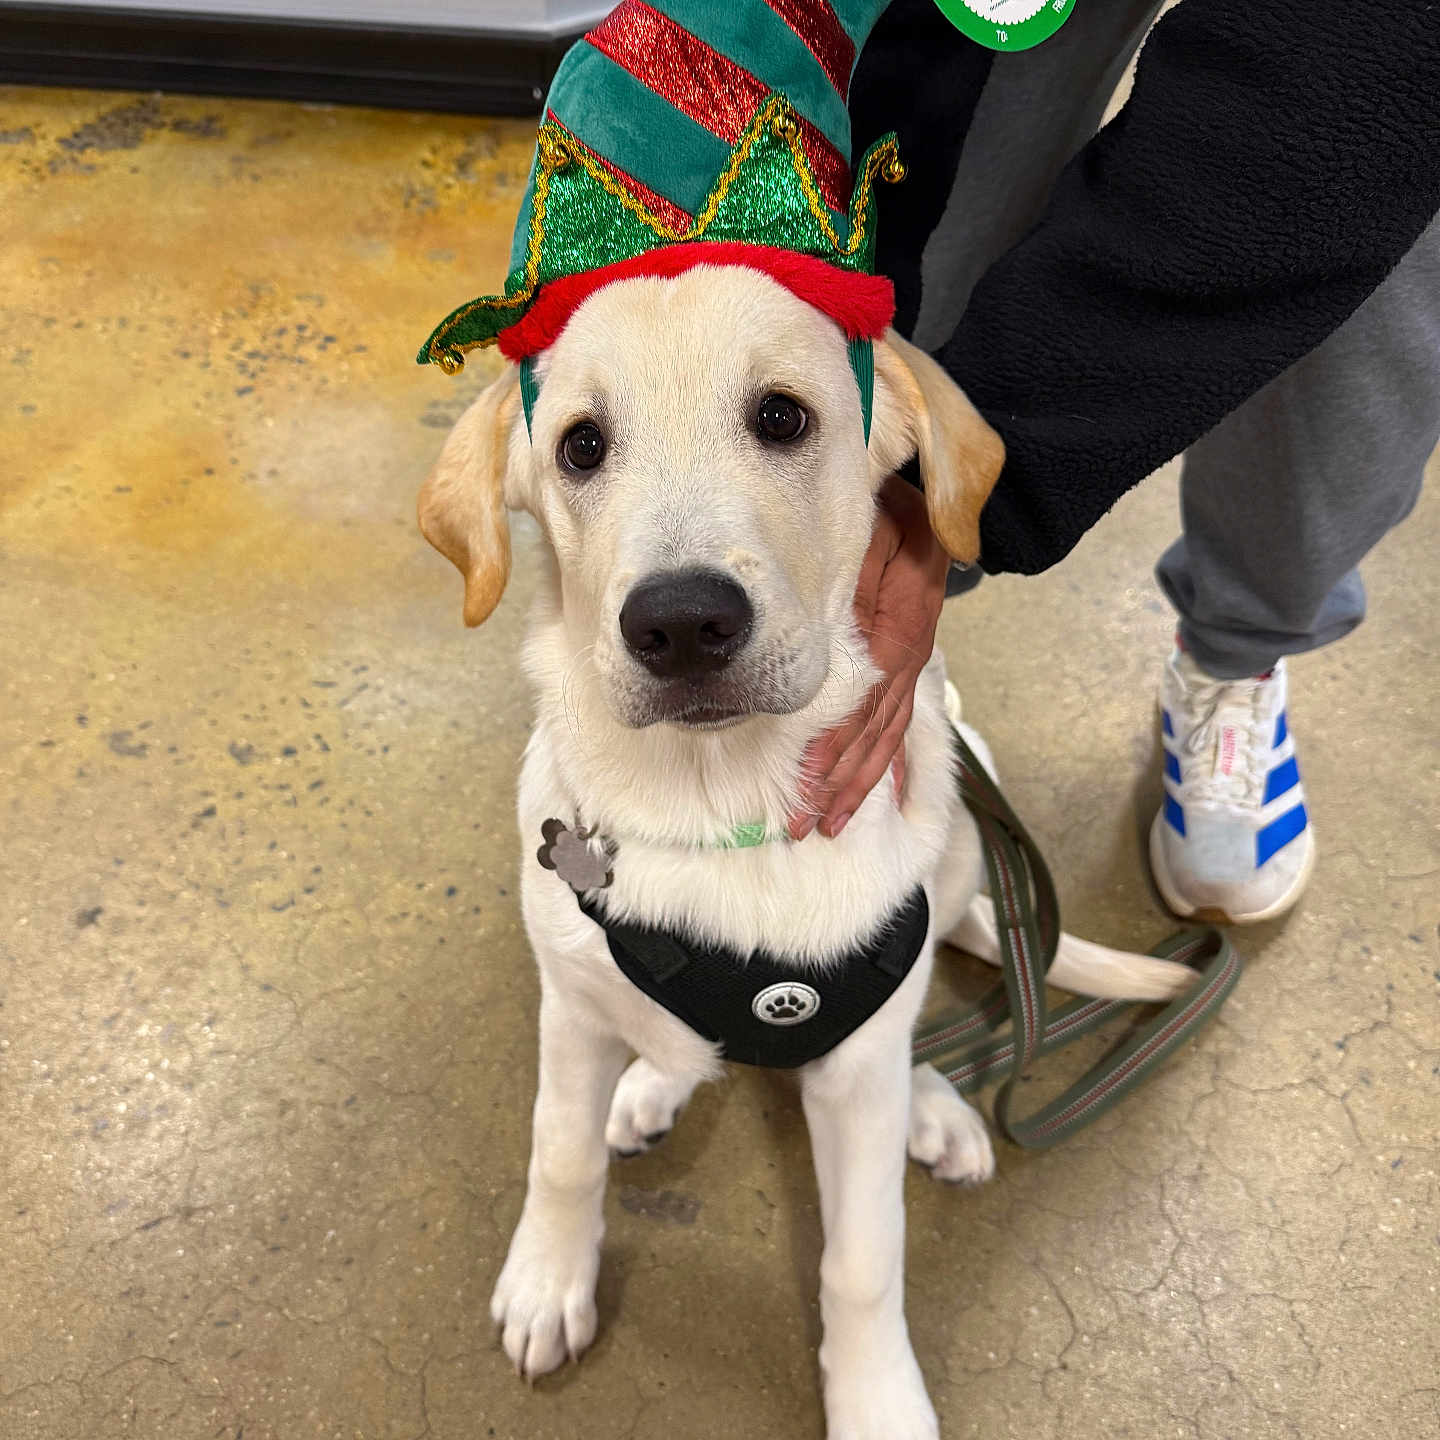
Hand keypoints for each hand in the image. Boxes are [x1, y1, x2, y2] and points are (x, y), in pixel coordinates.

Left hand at [789, 473, 951, 839]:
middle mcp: (909, 652)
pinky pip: (897, 718)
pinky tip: (867, 787)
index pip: (868, 701)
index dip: (840, 743)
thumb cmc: (898, 506)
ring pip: (887, 734)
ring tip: (831, 821)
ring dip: (859, 781)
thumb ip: (856, 570)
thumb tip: (828, 617)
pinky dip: (881, 757)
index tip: (811, 778)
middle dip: (842, 781)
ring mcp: (912, 659)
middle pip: (876, 732)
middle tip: (808, 825)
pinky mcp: (908, 658)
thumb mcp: (878, 529)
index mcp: (901, 627)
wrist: (940, 492)